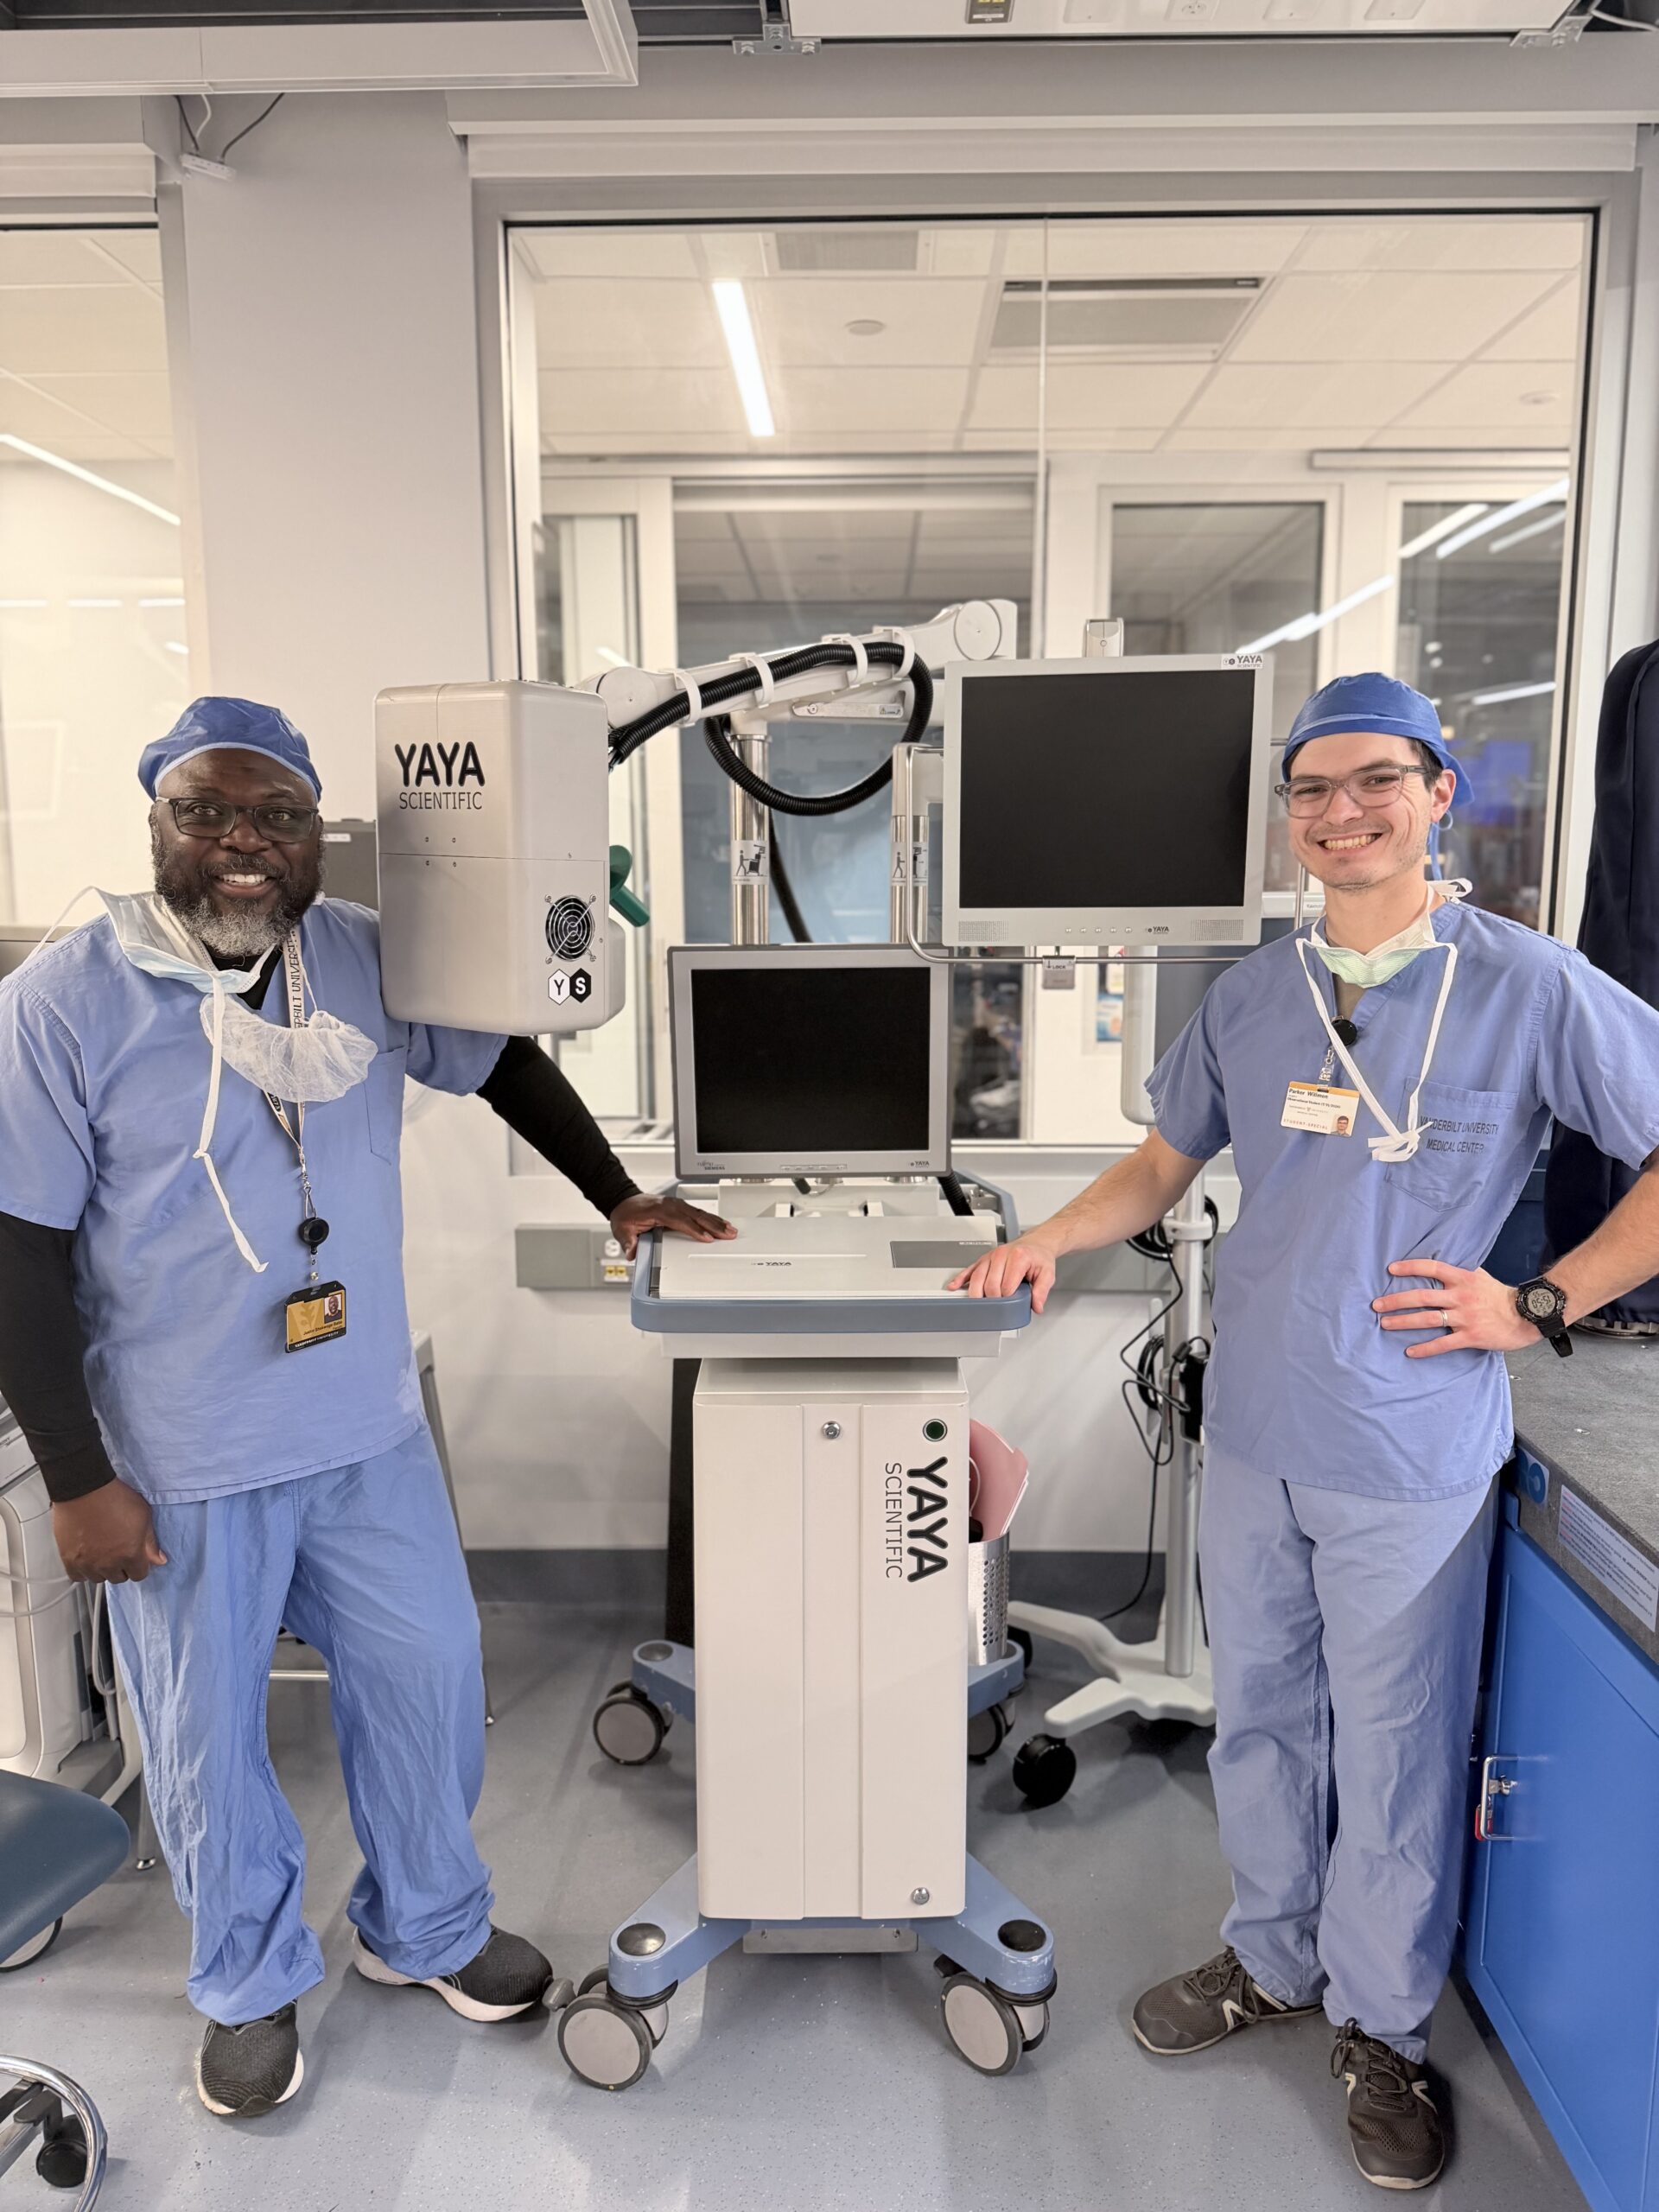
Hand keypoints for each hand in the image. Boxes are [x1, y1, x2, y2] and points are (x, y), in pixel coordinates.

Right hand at [52, 1479, 166, 1582]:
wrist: (85, 1489)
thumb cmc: (114, 1498)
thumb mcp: (143, 1515)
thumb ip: (151, 1542)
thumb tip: (160, 1560)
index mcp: (130, 1554)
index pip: (139, 1575)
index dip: (139, 1565)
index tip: (135, 1556)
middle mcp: (109, 1564)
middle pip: (119, 1578)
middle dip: (122, 1567)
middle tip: (118, 1551)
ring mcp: (88, 1563)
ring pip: (99, 1578)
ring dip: (102, 1570)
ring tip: (101, 1552)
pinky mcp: (69, 1559)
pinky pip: (77, 1577)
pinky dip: (83, 1571)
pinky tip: (87, 1558)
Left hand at [610, 1193, 735, 1260]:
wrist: (623, 1201)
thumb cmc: (625, 1214)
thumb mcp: (622, 1229)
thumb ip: (628, 1242)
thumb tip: (632, 1252)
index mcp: (658, 1210)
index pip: (680, 1221)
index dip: (695, 1229)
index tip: (708, 1238)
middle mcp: (669, 1205)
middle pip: (695, 1215)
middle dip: (713, 1225)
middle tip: (728, 1234)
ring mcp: (676, 1204)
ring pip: (699, 1212)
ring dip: (716, 1221)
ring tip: (730, 1230)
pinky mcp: (679, 1206)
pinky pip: (698, 1211)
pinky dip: (711, 1217)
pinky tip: (720, 1222)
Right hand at [946, 1237, 1060, 1314]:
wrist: (1035, 1244)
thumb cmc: (1038, 1257)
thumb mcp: (1047, 1274)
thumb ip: (1042, 1291)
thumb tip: (1036, 1306)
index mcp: (1018, 1257)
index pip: (1006, 1285)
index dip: (1007, 1298)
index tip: (1011, 1303)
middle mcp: (1001, 1255)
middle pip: (989, 1284)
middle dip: (993, 1298)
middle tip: (1000, 1305)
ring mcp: (990, 1257)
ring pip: (976, 1278)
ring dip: (977, 1293)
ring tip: (980, 1304)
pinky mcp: (983, 1259)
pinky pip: (969, 1270)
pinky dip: (960, 1279)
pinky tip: (954, 1286)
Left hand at [1372, 1258, 1536, 1358]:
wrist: (1527, 1314)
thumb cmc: (1499, 1295)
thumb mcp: (1479, 1276)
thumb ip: (1458, 1273)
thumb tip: (1437, 1267)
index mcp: (1462, 1278)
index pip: (1431, 1268)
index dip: (1410, 1267)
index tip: (1390, 1269)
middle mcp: (1461, 1296)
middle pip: (1422, 1297)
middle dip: (1396, 1301)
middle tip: (1376, 1305)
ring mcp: (1465, 1317)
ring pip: (1428, 1319)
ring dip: (1404, 1322)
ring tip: (1385, 1324)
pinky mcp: (1470, 1336)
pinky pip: (1443, 1343)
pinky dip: (1425, 1348)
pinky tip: (1410, 1351)